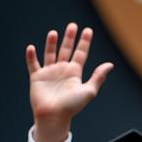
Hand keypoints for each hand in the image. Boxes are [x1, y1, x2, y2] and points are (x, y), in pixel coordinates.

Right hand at [26, 23, 112, 141]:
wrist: (54, 116)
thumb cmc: (72, 106)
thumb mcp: (88, 90)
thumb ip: (98, 77)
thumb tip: (110, 64)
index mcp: (75, 73)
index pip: (80, 54)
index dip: (84, 43)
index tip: (88, 31)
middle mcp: (62, 70)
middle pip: (66, 50)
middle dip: (69, 38)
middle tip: (73, 25)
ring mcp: (49, 73)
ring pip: (50, 54)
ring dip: (51, 43)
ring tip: (54, 33)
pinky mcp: (37, 77)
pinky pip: (33, 64)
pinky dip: (31, 56)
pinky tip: (31, 47)